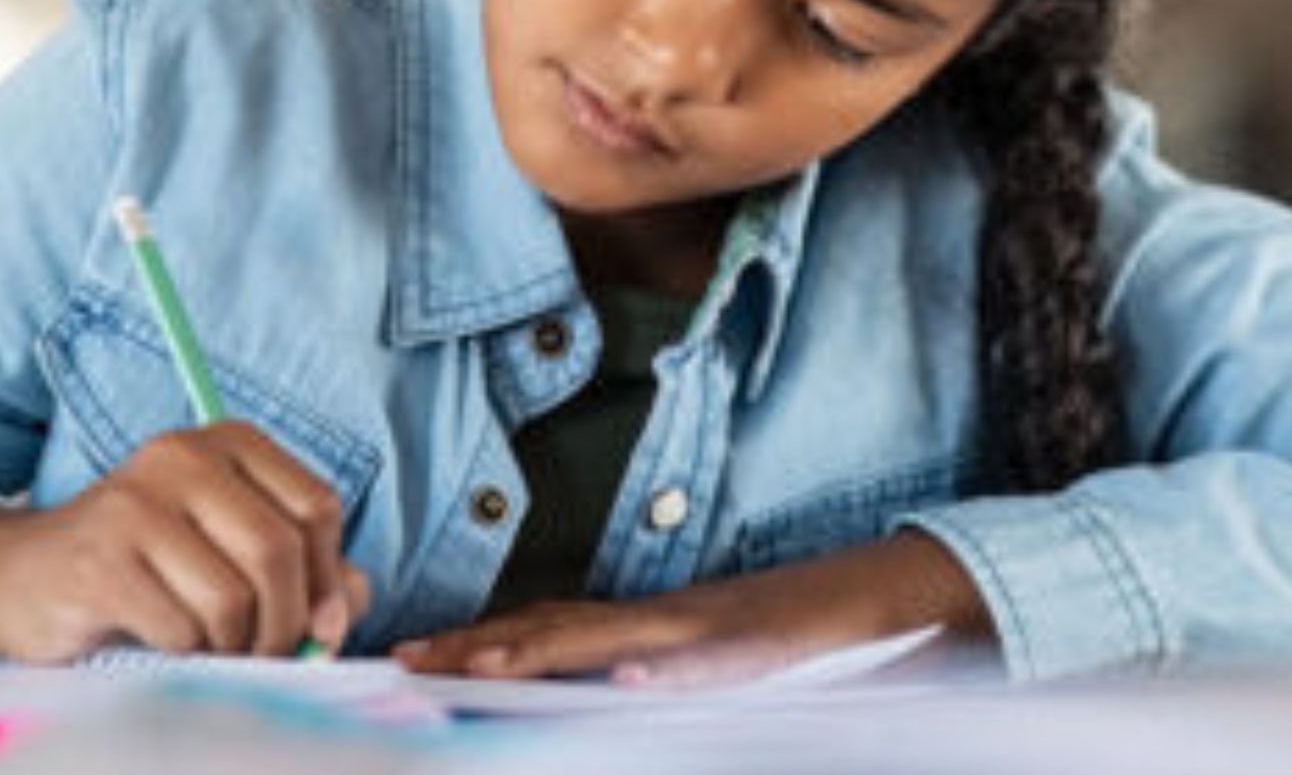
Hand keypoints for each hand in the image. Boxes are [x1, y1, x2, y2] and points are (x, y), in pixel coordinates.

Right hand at [0, 422, 370, 662]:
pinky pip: (180, 628)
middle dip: (288, 622)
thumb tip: (346, 609)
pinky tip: (164, 642)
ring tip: (213, 648)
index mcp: (228, 442)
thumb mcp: (229, 552)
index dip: (330, 575)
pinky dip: (185, 654)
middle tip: (272, 655)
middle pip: (278, 550)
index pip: (316, 506)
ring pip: (233, 596)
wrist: (25, 578)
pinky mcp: (100, 559)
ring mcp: (136, 503)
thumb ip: (304, 570)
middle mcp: (182, 456)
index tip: (319, 622)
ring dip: (235, 646)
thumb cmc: (150, 568)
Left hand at [393, 531, 992, 685]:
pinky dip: (663, 670)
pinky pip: (706, 661)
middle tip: (404, 664)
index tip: (408, 658)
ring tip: (476, 669)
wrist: (887, 595)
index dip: (476, 644)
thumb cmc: (793, 637)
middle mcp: (665, 619)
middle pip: (556, 630)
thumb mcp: (707, 663)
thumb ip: (648, 673)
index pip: (546, 633)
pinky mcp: (760, 646)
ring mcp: (709, 630)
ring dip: (540, 653)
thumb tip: (586, 696)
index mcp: (648, 626)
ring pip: (613, 639)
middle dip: (477, 649)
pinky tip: (626, 678)